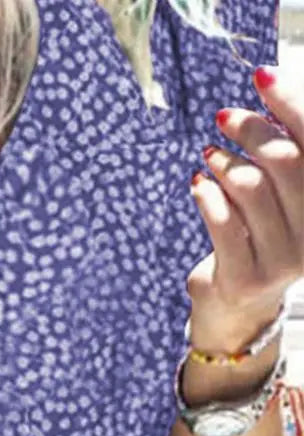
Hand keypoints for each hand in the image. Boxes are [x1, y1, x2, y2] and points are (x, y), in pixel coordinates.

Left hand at [186, 63, 303, 351]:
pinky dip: (207, 195)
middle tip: (224, 118)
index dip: (291, 103)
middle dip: (251, 131)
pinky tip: (198, 183)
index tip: (261, 76)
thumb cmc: (262, 232)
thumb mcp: (284, 190)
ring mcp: (284, 262)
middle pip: (285, 162)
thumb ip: (287, 146)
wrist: (239, 305)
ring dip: (224, 162)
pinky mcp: (247, 279)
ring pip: (251, 189)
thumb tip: (272, 82)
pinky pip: (223, 223)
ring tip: (209, 155)